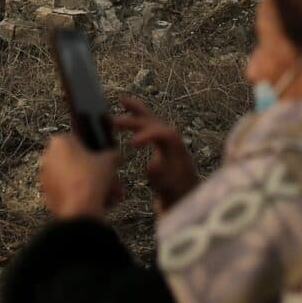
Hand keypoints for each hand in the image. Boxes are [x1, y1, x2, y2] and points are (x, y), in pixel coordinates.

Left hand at [37, 131, 123, 221]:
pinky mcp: (48, 195)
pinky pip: (69, 191)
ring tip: (111, 195)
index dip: (96, 151)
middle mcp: (48, 158)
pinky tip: (101, 203)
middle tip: (112, 179)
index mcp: (59, 142)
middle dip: (98, 172)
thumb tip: (115, 156)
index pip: (80, 141)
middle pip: (79, 162)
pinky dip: (83, 195)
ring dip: (94, 185)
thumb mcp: (109, 161)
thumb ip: (112, 154)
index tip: (106, 160)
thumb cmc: (90, 180)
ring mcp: (46, 177)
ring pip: (75, 178)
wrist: (79, 210)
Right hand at [111, 97, 199, 213]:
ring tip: (123, 100)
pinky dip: (139, 121)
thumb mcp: (170, 191)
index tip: (132, 143)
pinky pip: (150, 129)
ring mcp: (168, 144)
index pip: (164, 134)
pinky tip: (128, 116)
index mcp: (178, 151)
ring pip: (154, 122)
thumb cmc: (178, 197)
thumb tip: (151, 164)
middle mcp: (174, 143)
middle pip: (157, 123)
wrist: (187, 202)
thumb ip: (162, 178)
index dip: (148, 134)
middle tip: (114, 120)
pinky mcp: (162, 148)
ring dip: (139, 112)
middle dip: (137, 119)